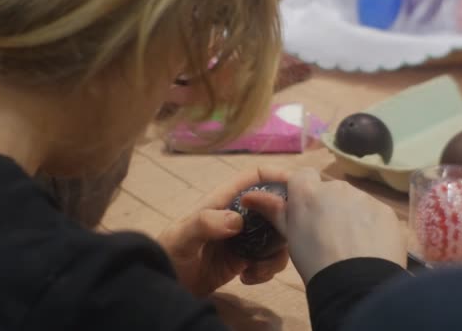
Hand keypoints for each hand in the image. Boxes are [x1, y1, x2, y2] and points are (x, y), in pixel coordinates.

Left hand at [158, 168, 289, 296]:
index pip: (254, 177)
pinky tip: (248, 278)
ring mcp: (243, 238)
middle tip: (287, 238)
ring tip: (257, 268)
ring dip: (277, 252)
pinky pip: (269, 259)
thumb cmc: (168, 254)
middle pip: (274, 206)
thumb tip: (237, 221)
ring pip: (277, 235)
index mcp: (223, 200)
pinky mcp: (245, 259)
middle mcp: (237, 215)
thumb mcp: (181, 238)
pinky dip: (267, 269)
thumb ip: (205, 224)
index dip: (277, 175)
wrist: (163, 286)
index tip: (298, 189)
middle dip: (286, 220)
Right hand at [242, 168, 406, 283]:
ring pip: (353, 201)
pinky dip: (369, 226)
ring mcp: (363, 197)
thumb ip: (273, 209)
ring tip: (349, 245)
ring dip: (349, 215)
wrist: (355, 282)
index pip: (303, 174)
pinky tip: (367, 247)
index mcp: (308, 191)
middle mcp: (336, 187)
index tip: (303, 209)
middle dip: (327, 206)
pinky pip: (373, 213)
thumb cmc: (314, 259)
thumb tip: (249, 195)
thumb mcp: (290, 235)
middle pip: (329, 190)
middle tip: (326, 235)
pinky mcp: (385, 211)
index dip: (302, 189)